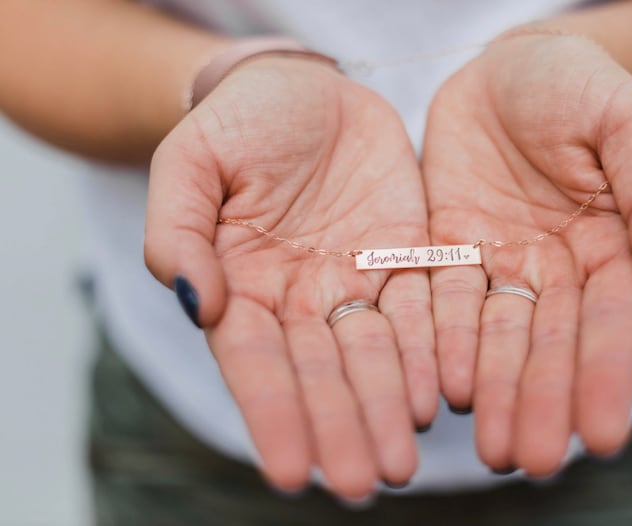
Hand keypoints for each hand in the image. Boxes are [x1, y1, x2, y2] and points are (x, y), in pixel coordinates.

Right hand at [144, 58, 436, 497]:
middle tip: (366, 483)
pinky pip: (422, 309)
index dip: (275, 414)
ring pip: (376, 355)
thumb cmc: (238, 123)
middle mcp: (301, 298)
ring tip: (402, 463)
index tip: (293, 473)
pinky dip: (429, 352)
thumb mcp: (189, 161)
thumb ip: (179, 231)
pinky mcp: (407, 255)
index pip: (257, 362)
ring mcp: (356, 280)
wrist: (305, 88)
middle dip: (343, 428)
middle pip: (323, 373)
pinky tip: (438, 396)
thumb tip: (199, 304)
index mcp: (242, 284)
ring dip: (388, 409)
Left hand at [422, 34, 631, 474]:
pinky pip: (442, 302)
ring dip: (490, 392)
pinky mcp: (447, 250)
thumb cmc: (577, 85)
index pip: (611, 322)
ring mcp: (500, 264)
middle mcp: (556, 269)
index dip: (605, 377)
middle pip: (548, 344)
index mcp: (613, 246)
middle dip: (538, 402)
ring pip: (495, 337)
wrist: (507, 69)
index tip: (601, 436)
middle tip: (526, 460)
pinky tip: (439, 387)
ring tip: (485, 447)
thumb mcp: (625, 121)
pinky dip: (441, 344)